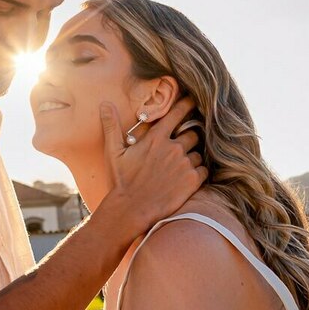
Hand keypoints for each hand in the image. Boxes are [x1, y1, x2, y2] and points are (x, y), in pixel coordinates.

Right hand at [99, 95, 206, 233]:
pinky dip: (198, 171)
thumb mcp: (113, 152)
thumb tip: (105, 103)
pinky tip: (186, 178)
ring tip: (180, 167)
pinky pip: (203, 169)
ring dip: (192, 157)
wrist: (132, 209)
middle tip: (181, 146)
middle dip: (189, 137)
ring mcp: (184, 164)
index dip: (187, 104)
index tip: (194, 100)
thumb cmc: (121, 180)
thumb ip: (112, 126)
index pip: (177, 114)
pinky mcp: (192, 180)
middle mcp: (173, 148)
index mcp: (156, 138)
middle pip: (193, 133)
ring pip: (198, 153)